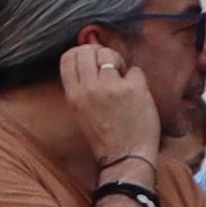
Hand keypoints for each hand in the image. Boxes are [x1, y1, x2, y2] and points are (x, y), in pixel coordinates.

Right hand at [59, 36, 161, 169]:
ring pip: (110, 54)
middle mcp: (89, 89)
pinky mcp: (133, 90)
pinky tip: (137, 92)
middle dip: (100, 53)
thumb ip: (81, 86)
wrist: (126, 156)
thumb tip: (88, 58)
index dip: (81, 52)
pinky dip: (137, 78)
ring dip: (119, 62)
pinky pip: (134, 70)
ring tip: (123, 78)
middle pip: (88, 50)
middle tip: (110, 68)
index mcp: (73, 95)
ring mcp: (111, 88)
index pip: (68, 57)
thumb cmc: (105, 136)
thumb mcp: (81, 111)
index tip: (91, 60)